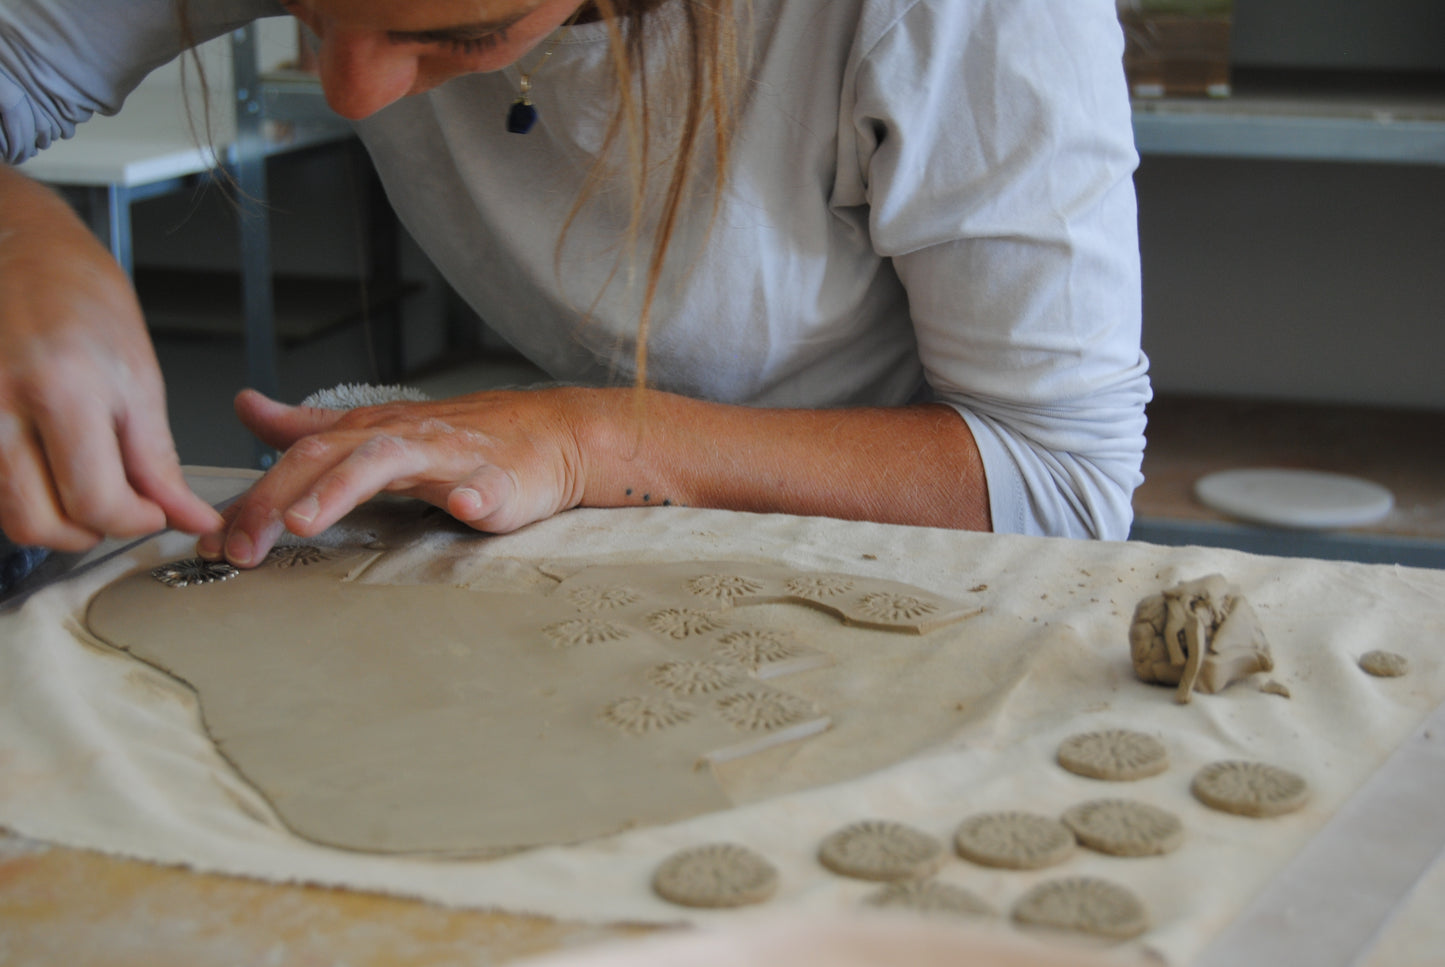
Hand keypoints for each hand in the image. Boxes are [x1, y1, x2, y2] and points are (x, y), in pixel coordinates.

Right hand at [0, 170, 221, 548]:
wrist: (13, 243)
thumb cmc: (78, 293)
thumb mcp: (138, 374)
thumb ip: (157, 458)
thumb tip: (187, 514)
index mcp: (62, 388)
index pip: (96, 501)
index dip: (133, 522)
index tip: (154, 512)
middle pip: (39, 522)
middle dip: (88, 531)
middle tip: (119, 507)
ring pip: (5, 513)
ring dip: (52, 517)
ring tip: (85, 482)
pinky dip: (21, 492)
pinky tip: (48, 464)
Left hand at [198, 387, 591, 565]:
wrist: (547, 433)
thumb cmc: (461, 440)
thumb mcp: (376, 430)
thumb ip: (310, 427)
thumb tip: (247, 408)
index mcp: (368, 434)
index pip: (296, 458)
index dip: (251, 496)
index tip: (210, 541)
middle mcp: (400, 438)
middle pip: (325, 457)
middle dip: (275, 499)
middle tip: (239, 546)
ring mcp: (449, 456)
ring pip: (387, 460)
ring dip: (342, 488)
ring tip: (304, 519)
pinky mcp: (499, 478)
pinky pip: (487, 485)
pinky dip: (474, 493)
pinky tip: (466, 506)